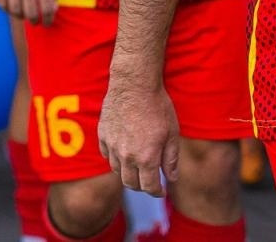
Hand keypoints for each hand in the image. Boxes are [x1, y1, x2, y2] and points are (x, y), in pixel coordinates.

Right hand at [0, 0, 57, 25]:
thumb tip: (53, 6)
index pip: (48, 9)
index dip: (48, 19)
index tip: (47, 22)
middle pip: (31, 14)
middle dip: (35, 21)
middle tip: (35, 21)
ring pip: (16, 12)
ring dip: (21, 17)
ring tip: (24, 16)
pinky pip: (3, 4)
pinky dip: (8, 9)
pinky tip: (12, 8)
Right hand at [98, 79, 178, 197]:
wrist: (134, 84)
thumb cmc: (157, 106)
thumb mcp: (172, 132)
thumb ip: (171, 158)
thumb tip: (172, 178)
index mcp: (146, 158)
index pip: (149, 187)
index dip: (157, 192)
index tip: (161, 191)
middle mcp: (126, 156)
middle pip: (131, 183)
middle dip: (142, 186)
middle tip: (149, 181)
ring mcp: (112, 146)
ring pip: (117, 171)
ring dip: (127, 172)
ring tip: (136, 166)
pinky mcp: (102, 135)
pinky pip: (106, 155)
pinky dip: (114, 158)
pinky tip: (122, 152)